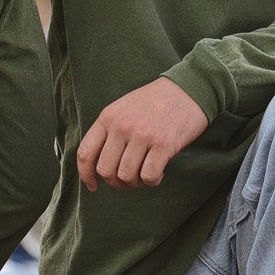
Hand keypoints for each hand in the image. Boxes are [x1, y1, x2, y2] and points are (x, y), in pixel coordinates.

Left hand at [77, 78, 208, 191]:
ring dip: (136, 182)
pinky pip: (149, 176)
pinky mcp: (163, 144)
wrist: (189, 88)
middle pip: (106, 170)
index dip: (86, 175)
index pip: (85, 153)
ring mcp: (142, 134)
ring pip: (126, 176)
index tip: (93, 186)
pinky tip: (159, 173)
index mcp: (108, 117)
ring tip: (146, 174)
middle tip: (129, 180)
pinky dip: (153, 181)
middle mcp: (121, 126)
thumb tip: (100, 166)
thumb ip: (110, 131)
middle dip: (116, 182)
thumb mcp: (124, 109)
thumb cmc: (156, 103)